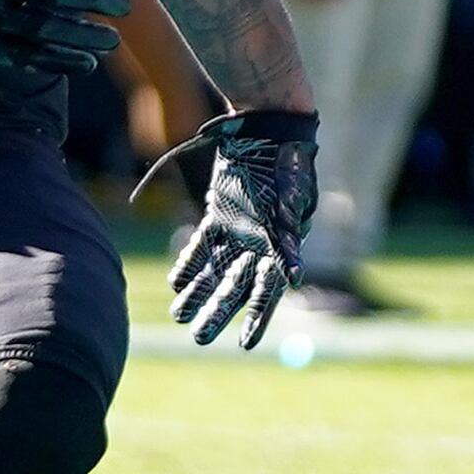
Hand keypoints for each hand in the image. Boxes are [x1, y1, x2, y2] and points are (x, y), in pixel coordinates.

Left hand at [170, 108, 318, 347]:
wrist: (268, 129)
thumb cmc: (286, 165)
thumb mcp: (290, 203)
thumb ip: (289, 241)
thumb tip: (297, 279)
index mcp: (280, 246)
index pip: (267, 292)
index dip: (256, 319)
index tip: (243, 345)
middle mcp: (259, 244)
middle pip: (235, 287)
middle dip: (217, 312)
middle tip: (198, 338)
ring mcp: (239, 230)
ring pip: (215, 269)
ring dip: (198, 292)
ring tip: (178, 315)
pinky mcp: (220, 214)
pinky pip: (203, 245)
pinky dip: (189, 262)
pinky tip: (176, 281)